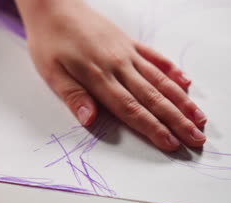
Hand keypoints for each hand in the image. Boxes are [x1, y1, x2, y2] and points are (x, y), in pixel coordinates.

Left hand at [16, 0, 206, 150]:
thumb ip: (73, 96)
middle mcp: (118, 65)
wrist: (54, 7)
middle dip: (176, 120)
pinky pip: (154, 57)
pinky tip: (185, 82)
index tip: (171, 143)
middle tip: (197, 138)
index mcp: (98, 76)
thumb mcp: (51, 73)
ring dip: (181, 100)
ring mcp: (126, 52)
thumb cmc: (48, 41)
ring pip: (159, 79)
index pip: (130, 108)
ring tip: (199, 117)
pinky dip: (171, 70)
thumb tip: (90, 120)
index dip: (152, 128)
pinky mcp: (128, 41)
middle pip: (152, 97)